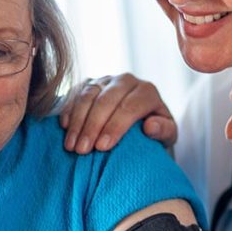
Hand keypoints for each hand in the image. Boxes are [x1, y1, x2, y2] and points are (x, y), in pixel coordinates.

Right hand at [60, 73, 176, 152]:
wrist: (140, 121)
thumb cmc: (154, 132)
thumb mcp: (167, 135)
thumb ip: (164, 131)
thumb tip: (150, 126)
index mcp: (147, 91)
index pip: (130, 107)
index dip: (115, 127)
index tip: (102, 148)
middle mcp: (126, 80)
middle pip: (106, 100)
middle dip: (93, 126)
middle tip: (82, 150)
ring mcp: (106, 80)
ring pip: (88, 95)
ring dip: (77, 121)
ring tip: (71, 146)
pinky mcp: (89, 83)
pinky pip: (75, 93)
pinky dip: (68, 110)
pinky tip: (64, 128)